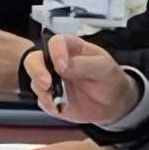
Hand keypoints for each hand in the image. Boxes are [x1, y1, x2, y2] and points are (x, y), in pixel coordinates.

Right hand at [22, 34, 139, 123]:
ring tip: (57, 99)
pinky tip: (60, 106)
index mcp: (71, 48)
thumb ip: (83, 64)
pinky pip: (41, 100)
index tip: (62, 67)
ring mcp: (52, 80)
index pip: (56, 42)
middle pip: (34, 59)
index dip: (55, 52)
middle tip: (46, 84)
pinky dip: (48, 104)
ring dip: (43, 91)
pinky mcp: (50, 97)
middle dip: (36, 71)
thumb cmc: (110, 79)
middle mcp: (56, 62)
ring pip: (34, 81)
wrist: (114, 104)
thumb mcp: (103, 68)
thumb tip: (61, 66)